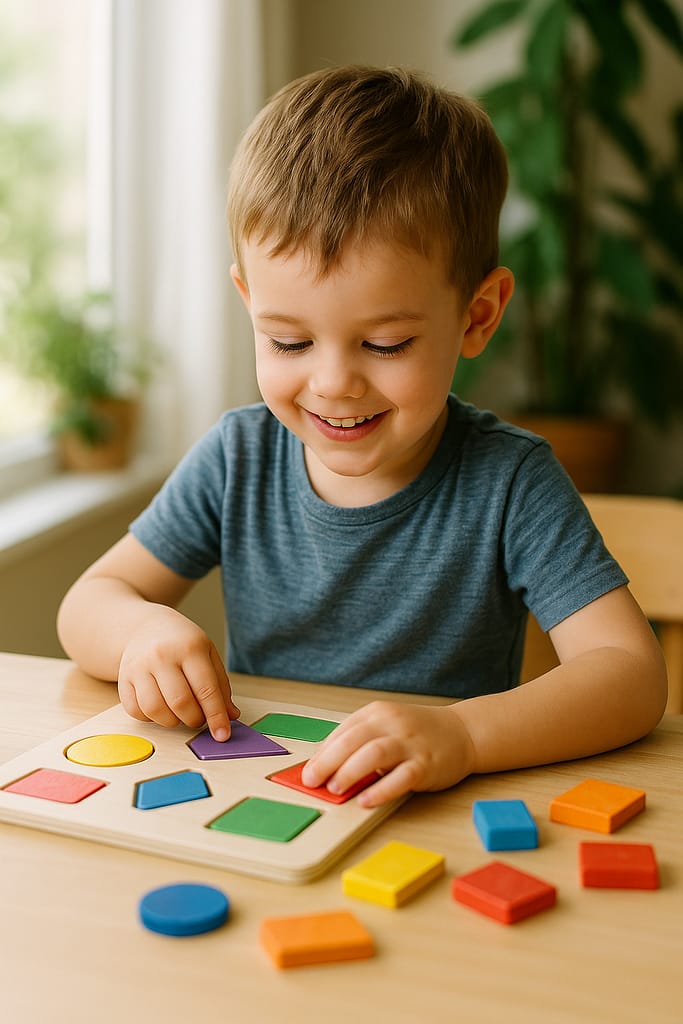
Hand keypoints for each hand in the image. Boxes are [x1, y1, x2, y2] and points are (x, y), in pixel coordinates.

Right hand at [117, 606, 239, 739]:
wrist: (146, 627)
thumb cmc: (182, 642)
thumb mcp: (208, 653)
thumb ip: (220, 685)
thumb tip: (230, 715)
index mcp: (189, 647)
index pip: (205, 689)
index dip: (216, 716)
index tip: (222, 735)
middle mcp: (162, 656)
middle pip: (180, 703)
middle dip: (194, 720)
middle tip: (199, 718)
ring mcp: (139, 667)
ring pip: (155, 710)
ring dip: (172, 721)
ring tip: (180, 713)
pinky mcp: (124, 680)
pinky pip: (136, 711)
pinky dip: (151, 718)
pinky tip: (161, 707)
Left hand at [301, 701, 474, 806]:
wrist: (463, 732)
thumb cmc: (418, 732)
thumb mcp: (387, 726)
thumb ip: (360, 740)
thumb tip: (325, 764)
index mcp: (378, 713)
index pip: (343, 731)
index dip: (322, 752)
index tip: (308, 771)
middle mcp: (393, 724)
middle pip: (354, 740)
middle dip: (328, 762)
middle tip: (312, 781)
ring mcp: (410, 743)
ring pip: (374, 754)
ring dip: (350, 772)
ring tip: (335, 789)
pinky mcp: (426, 764)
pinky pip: (400, 777)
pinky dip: (380, 789)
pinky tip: (365, 800)